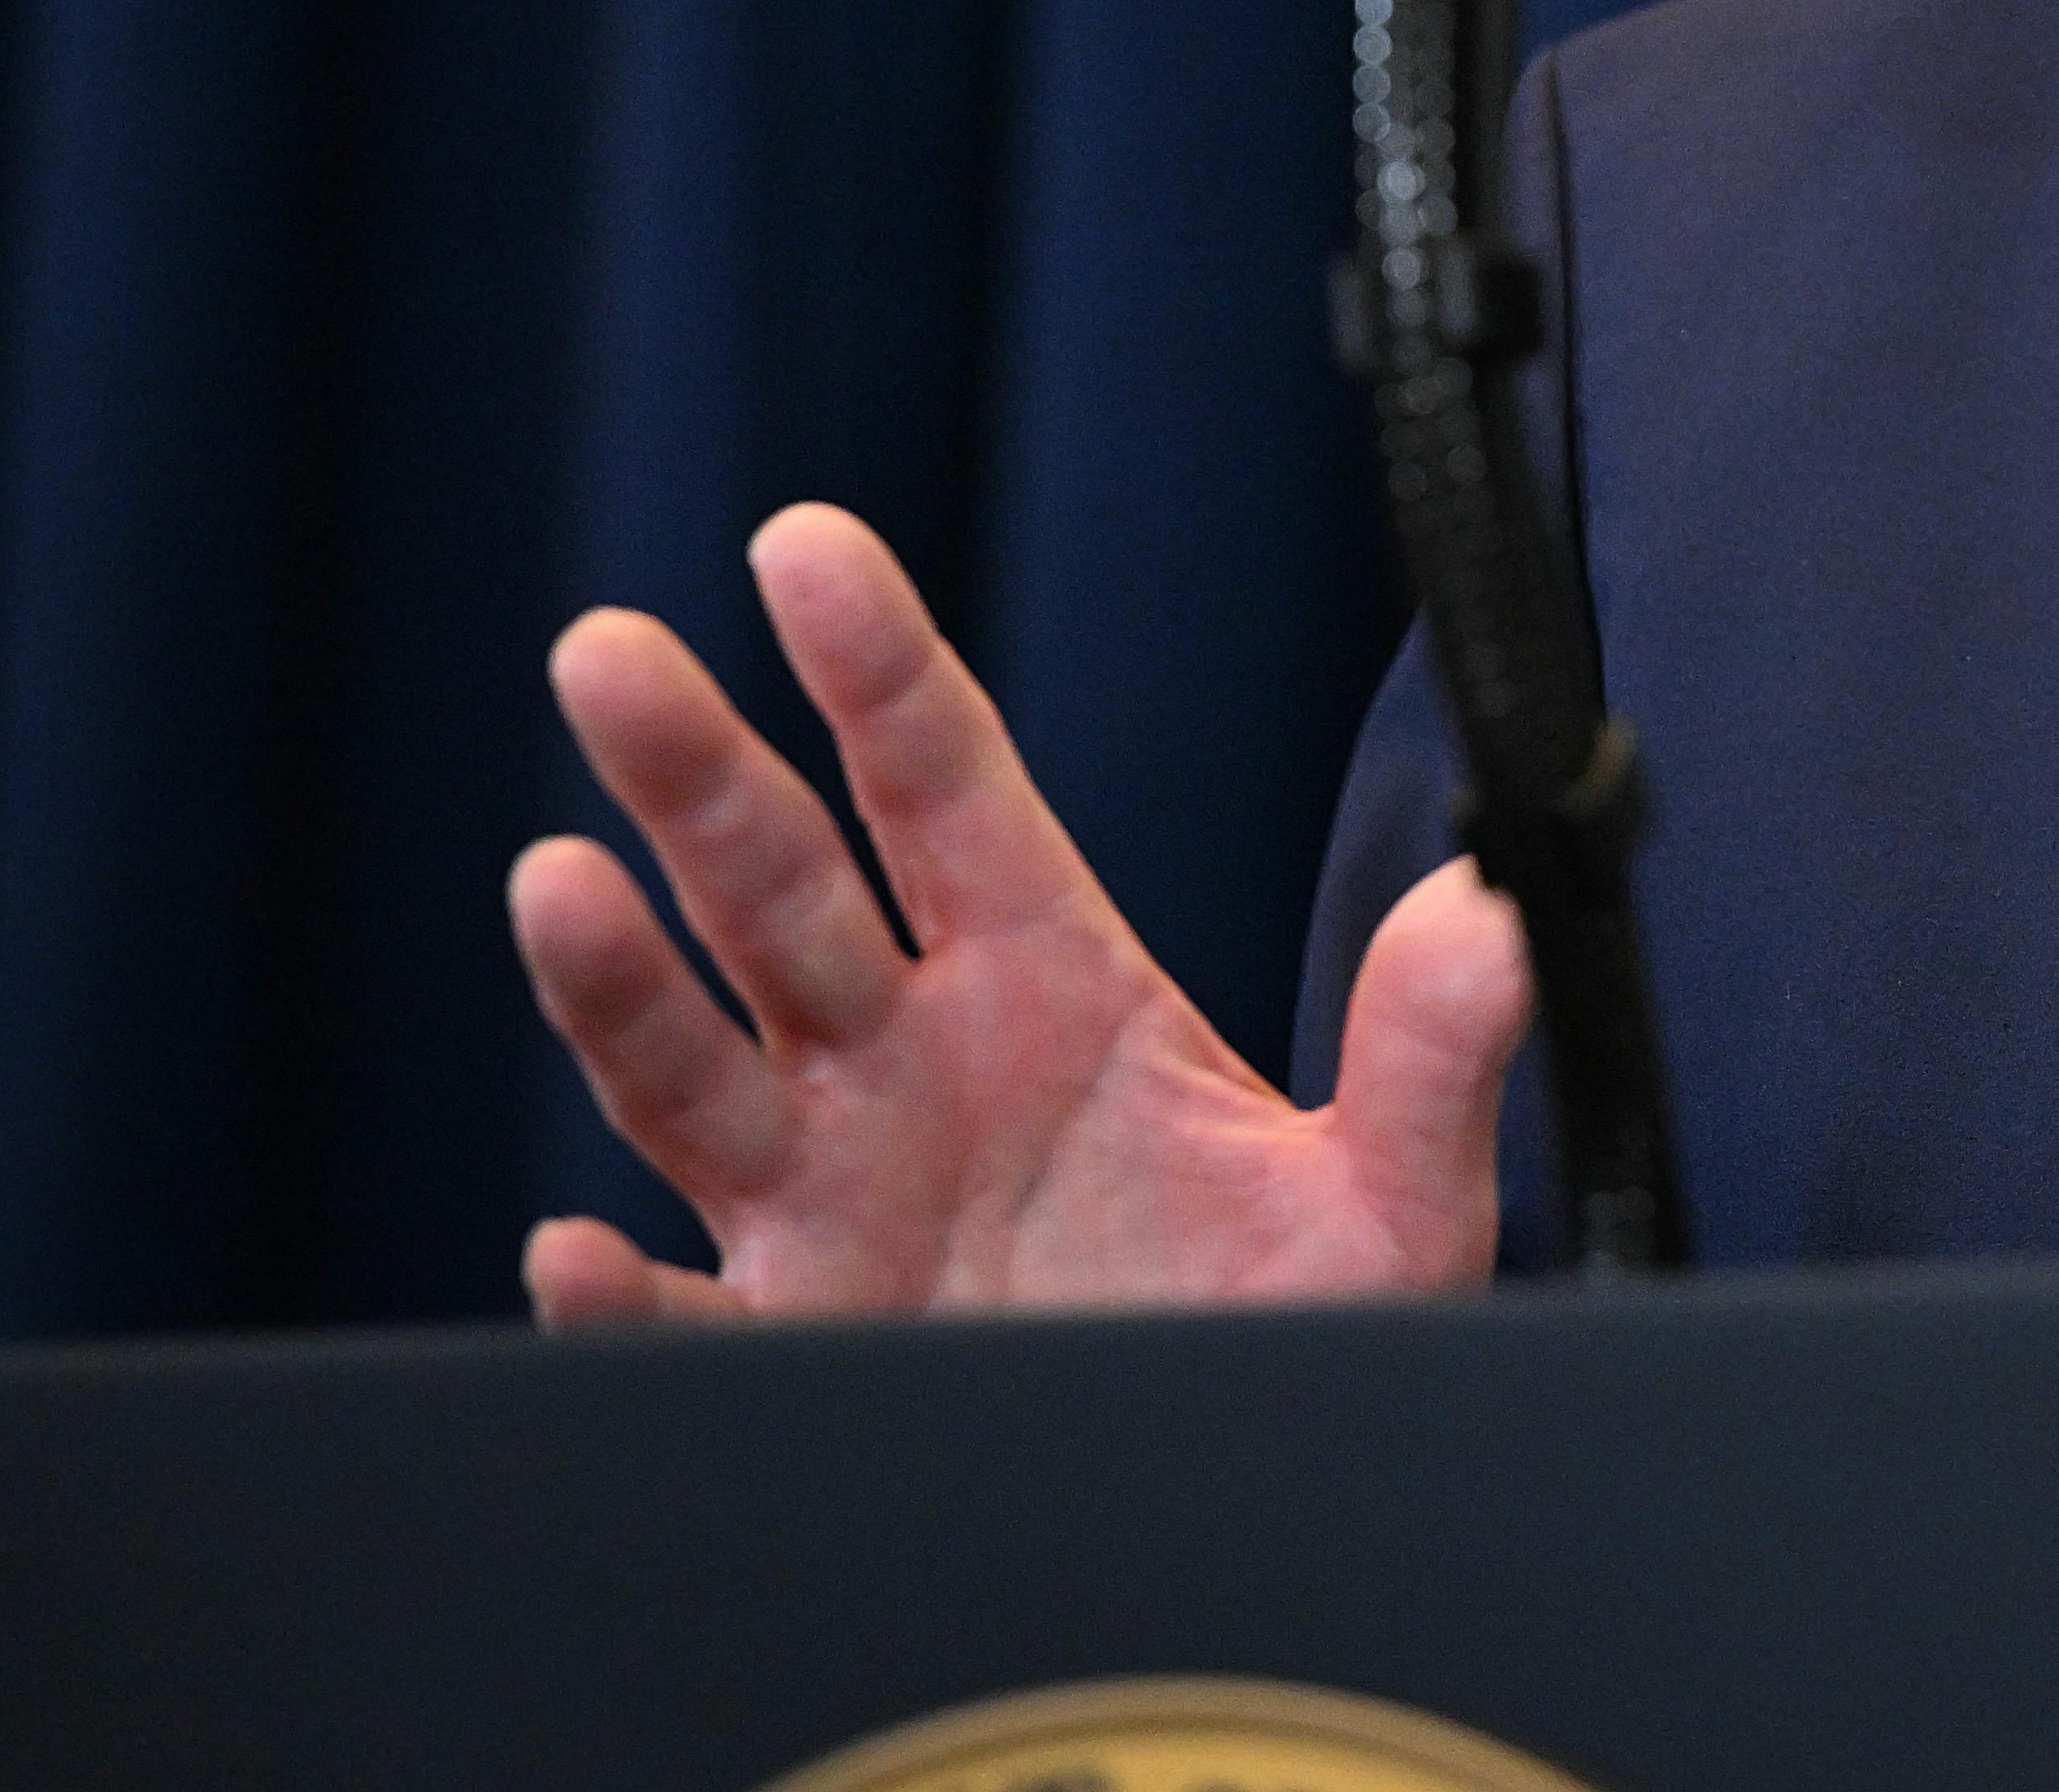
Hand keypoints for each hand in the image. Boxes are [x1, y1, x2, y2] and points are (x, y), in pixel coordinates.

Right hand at [506, 503, 1528, 1321]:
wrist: (1240, 1511)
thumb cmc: (1301, 1339)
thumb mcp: (1394, 1201)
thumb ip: (1434, 1053)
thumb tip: (1501, 908)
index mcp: (1049, 984)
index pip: (945, 787)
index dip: (874, 666)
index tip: (802, 547)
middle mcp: (912, 1070)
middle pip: (781, 891)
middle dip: (697, 775)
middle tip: (609, 652)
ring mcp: (836, 1207)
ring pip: (695, 1071)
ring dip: (621, 983)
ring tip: (557, 878)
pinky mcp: (797, 1351)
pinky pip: (685, 1324)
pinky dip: (622, 1297)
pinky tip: (574, 1250)